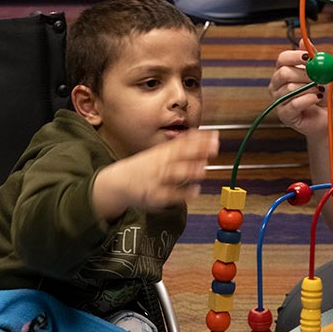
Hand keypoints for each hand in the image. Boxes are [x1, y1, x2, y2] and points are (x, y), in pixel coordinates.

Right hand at [93, 129, 218, 218]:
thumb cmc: (144, 167)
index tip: (215, 135)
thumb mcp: (160, 152)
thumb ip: (182, 145)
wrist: (117, 182)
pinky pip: (170, 195)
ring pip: (174, 174)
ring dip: (189, 170)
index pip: (184, 143)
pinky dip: (183, 193)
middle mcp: (161, 164)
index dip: (200, 139)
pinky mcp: (155, 196)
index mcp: (163, 152)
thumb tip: (204, 135)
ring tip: (204, 168)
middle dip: (197, 151)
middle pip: (180, 155)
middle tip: (214, 147)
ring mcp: (157, 179)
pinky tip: (196, 191)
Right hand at [268, 44, 328, 135]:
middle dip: (304, 74)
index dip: (295, 56)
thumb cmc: (321, 94)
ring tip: (320, 91)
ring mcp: (278, 101)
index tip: (309, 57)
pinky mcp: (284, 115)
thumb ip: (312, 58)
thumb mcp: (320, 73)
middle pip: (284, 73)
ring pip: (290, 89)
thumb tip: (304, 40)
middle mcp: (276, 86)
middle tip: (318, 77)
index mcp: (283, 72)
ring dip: (309, 88)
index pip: (282, 59)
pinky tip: (316, 98)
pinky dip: (308, 99)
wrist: (326, 116)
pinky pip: (293, 104)